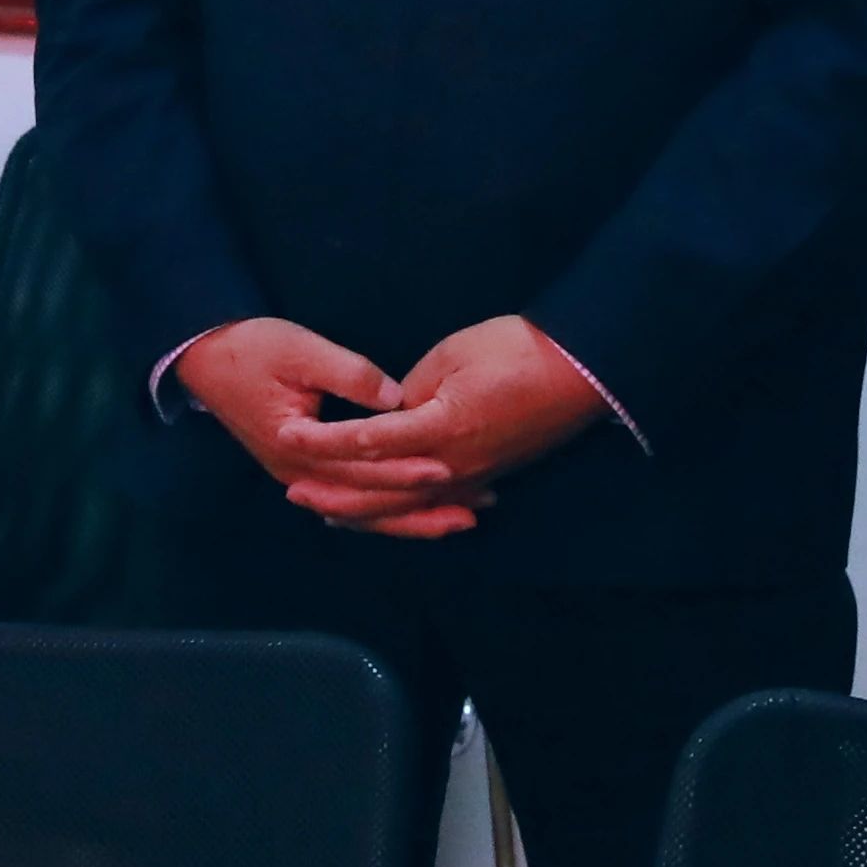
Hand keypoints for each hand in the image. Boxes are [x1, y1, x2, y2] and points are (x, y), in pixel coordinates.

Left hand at [260, 314, 614, 539]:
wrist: (579, 371)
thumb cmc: (515, 350)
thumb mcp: (452, 355)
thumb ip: (413, 391)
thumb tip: (391, 412)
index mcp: (439, 428)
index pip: (366, 441)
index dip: (323, 443)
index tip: (287, 439)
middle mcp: (452, 464)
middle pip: (382, 491)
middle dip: (335, 495)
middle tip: (295, 496)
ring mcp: (473, 476)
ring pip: (410, 506)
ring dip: (368, 513)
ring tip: (331, 516)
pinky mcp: (488, 475)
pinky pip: (438, 502)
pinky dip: (409, 511)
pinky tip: (393, 513)